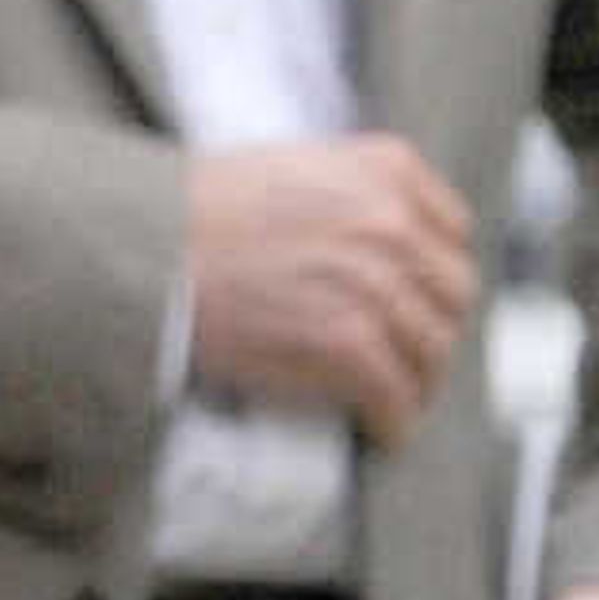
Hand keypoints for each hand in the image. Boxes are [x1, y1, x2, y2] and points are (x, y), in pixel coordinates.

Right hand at [184, 132, 477, 449]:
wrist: (147, 251)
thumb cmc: (195, 213)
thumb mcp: (295, 169)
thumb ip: (351, 197)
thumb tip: (377, 248)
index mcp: (386, 170)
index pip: (451, 230)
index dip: (436, 273)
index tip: (424, 298)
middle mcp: (393, 221)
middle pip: (450, 291)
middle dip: (433, 328)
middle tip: (413, 356)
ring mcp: (375, 283)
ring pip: (431, 347)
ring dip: (419, 381)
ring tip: (400, 400)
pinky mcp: (347, 343)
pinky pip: (395, 393)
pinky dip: (395, 419)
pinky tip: (382, 430)